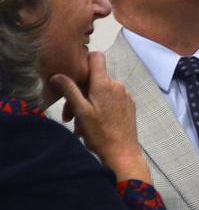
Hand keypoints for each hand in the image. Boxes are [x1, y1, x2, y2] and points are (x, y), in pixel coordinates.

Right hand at [49, 52, 151, 182]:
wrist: (122, 152)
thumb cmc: (100, 133)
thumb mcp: (81, 111)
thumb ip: (70, 90)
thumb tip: (57, 74)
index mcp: (105, 84)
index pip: (97, 57)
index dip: (85, 61)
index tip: (74, 74)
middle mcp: (117, 85)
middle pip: (95, 79)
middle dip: (80, 93)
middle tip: (69, 115)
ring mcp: (125, 95)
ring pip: (102, 91)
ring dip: (88, 103)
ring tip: (81, 124)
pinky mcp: (129, 104)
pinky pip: (111, 99)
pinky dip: (100, 107)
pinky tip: (94, 124)